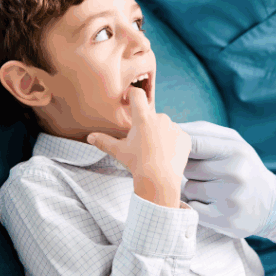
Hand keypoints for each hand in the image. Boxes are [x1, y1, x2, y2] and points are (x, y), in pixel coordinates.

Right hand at [89, 87, 190, 206]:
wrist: (159, 180)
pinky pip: (177, 136)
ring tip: (155, 152)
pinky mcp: (185, 137)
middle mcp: (160, 118)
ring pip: (165, 126)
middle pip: (151, 116)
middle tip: (142, 143)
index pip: (137, 95)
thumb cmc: (137, 164)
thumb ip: (104, 141)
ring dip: (160, 134)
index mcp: (143, 118)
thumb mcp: (119, 152)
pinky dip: (173, 143)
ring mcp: (174, 127)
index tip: (129, 99)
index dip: (132, 94)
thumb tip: (89, 137)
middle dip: (147, 126)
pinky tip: (167, 155)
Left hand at [179, 121, 275, 241]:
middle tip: (207, 173)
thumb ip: (203, 132)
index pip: (194, 143)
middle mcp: (236, 173)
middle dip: (191, 169)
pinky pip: (193, 208)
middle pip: (188, 168)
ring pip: (189, 189)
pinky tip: (212, 204)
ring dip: (194, 189)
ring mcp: (231, 198)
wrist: (272, 204)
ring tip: (212, 189)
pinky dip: (197, 206)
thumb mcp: (233, 143)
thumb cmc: (244, 167)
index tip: (176, 149)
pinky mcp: (225, 220)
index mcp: (236, 150)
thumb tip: (171, 128)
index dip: (180, 146)